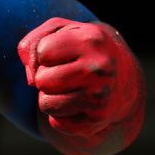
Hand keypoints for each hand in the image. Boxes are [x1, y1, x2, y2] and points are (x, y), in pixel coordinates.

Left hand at [17, 18, 141, 137]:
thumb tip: (31, 80)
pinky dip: (60, 116)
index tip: (61, 53)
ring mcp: (101, 97)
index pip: (42, 52)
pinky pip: (57, 124)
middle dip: (46, 77)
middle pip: (41, 80)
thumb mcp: (59, 31)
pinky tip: (77, 104)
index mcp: (90, 40)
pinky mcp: (99, 120)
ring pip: (46, 104)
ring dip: (50, 98)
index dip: (44, 54)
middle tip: (65, 73)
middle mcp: (99, 68)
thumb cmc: (80, 48)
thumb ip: (32, 44)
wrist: (123, 75)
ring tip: (70, 88)